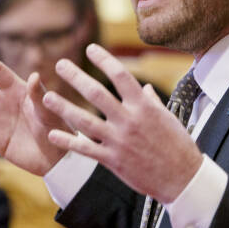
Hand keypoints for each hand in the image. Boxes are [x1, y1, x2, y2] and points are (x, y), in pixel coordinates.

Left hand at [42, 44, 202, 203]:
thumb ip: (151, 102)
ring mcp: (119, 140)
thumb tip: (144, 88)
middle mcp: (129, 120)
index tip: (90, 49)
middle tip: (60, 65)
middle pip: (96, 93)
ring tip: (46, 97)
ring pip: (84, 120)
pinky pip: (85, 149)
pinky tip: (52, 134)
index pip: (120, 75)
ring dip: (63, 108)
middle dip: (76, 77)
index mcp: (144, 106)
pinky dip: (67, 141)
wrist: (182, 178)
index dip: (104, 59)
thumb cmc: (178, 146)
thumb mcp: (168, 118)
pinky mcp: (113, 160)